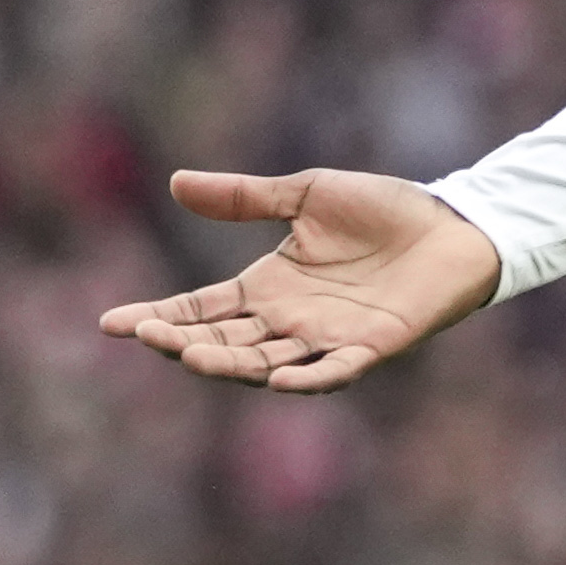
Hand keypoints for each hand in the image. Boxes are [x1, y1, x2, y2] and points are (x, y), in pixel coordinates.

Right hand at [102, 168, 501, 390]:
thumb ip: (244, 197)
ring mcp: (327, 339)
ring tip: (189, 354)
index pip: (200, 309)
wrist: (452, 222)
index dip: (160, 316)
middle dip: (183, 341)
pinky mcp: (370, 346)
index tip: (112, 322)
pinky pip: (332, 372)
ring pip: (264, 362)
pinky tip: (276, 381)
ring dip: (227, 362)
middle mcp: (289, 321)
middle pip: (222, 341)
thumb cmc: (382, 211)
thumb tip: (175, 183)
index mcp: (268, 288)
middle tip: (147, 335)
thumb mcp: (305, 195)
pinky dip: (306, 380)